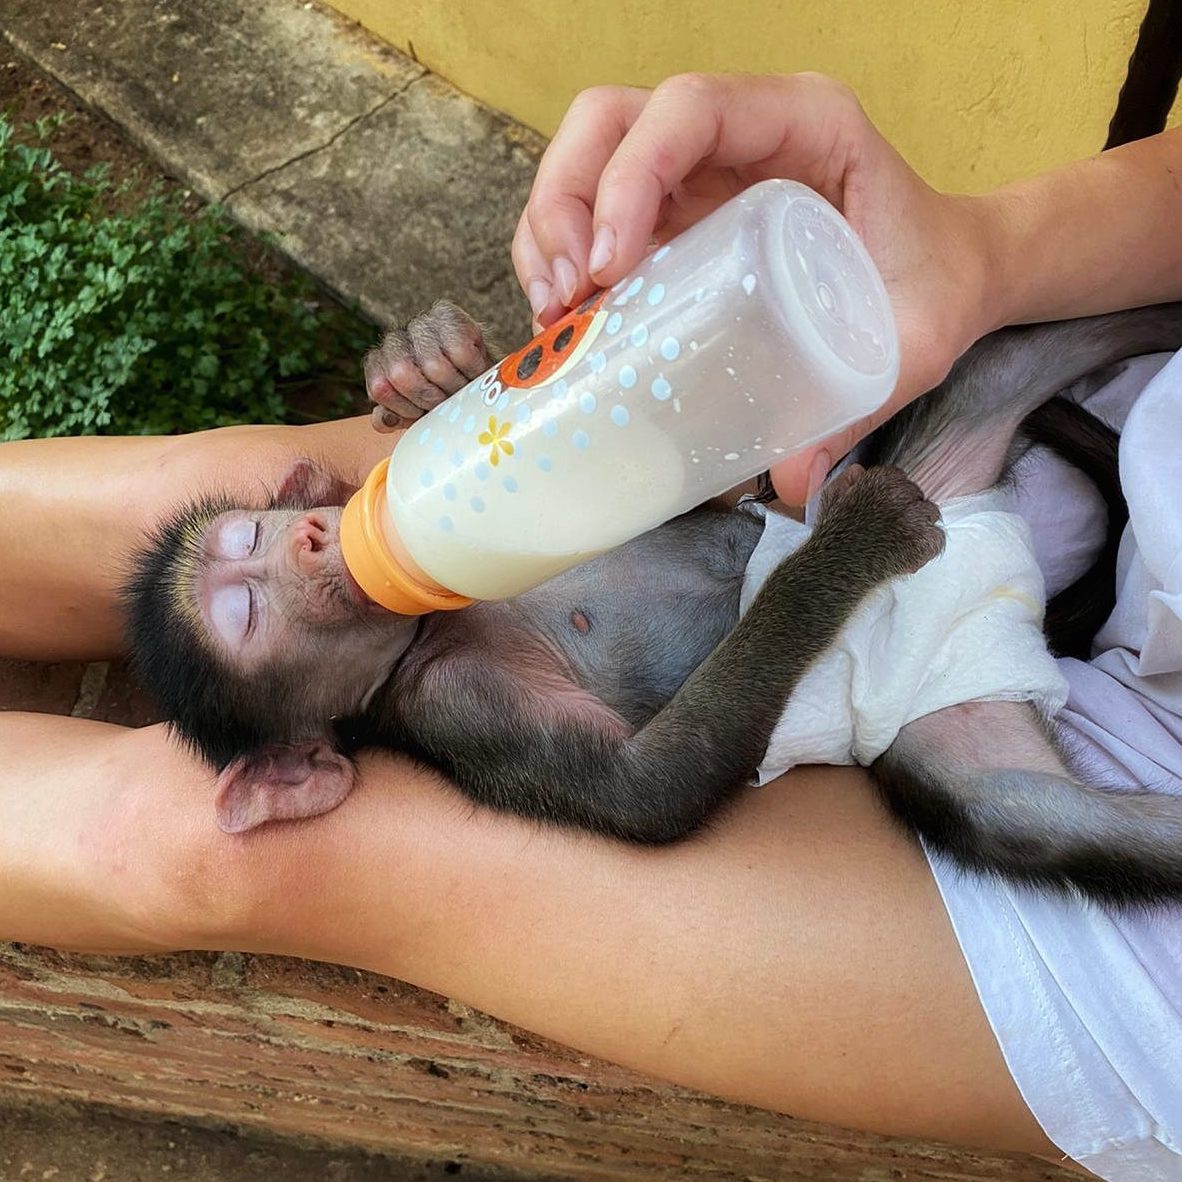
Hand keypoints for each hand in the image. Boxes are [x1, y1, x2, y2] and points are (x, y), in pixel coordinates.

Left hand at [365, 300, 494, 432]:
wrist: (482, 381)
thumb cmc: (444, 399)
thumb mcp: (415, 415)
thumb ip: (392, 419)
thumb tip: (383, 419)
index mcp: (378, 365)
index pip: (380, 388)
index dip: (407, 408)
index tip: (424, 413)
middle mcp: (393, 339)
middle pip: (401, 375)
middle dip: (430, 398)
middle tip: (447, 402)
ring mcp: (419, 323)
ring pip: (433, 366)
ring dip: (455, 386)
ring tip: (463, 388)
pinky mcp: (447, 314)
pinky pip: (460, 352)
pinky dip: (472, 370)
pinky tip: (475, 371)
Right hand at [513, 73, 995, 501]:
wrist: (949, 273)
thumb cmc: (933, 286)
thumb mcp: (908, 342)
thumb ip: (856, 409)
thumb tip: (788, 482)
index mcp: (803, 125)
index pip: (691, 110)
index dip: (631, 174)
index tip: (611, 266)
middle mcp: (739, 134)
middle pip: (611, 123)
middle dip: (564, 202)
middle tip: (565, 299)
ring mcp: (701, 170)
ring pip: (587, 158)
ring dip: (547, 230)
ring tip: (554, 316)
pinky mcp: (679, 212)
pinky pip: (597, 211)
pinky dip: (563, 257)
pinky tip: (566, 320)